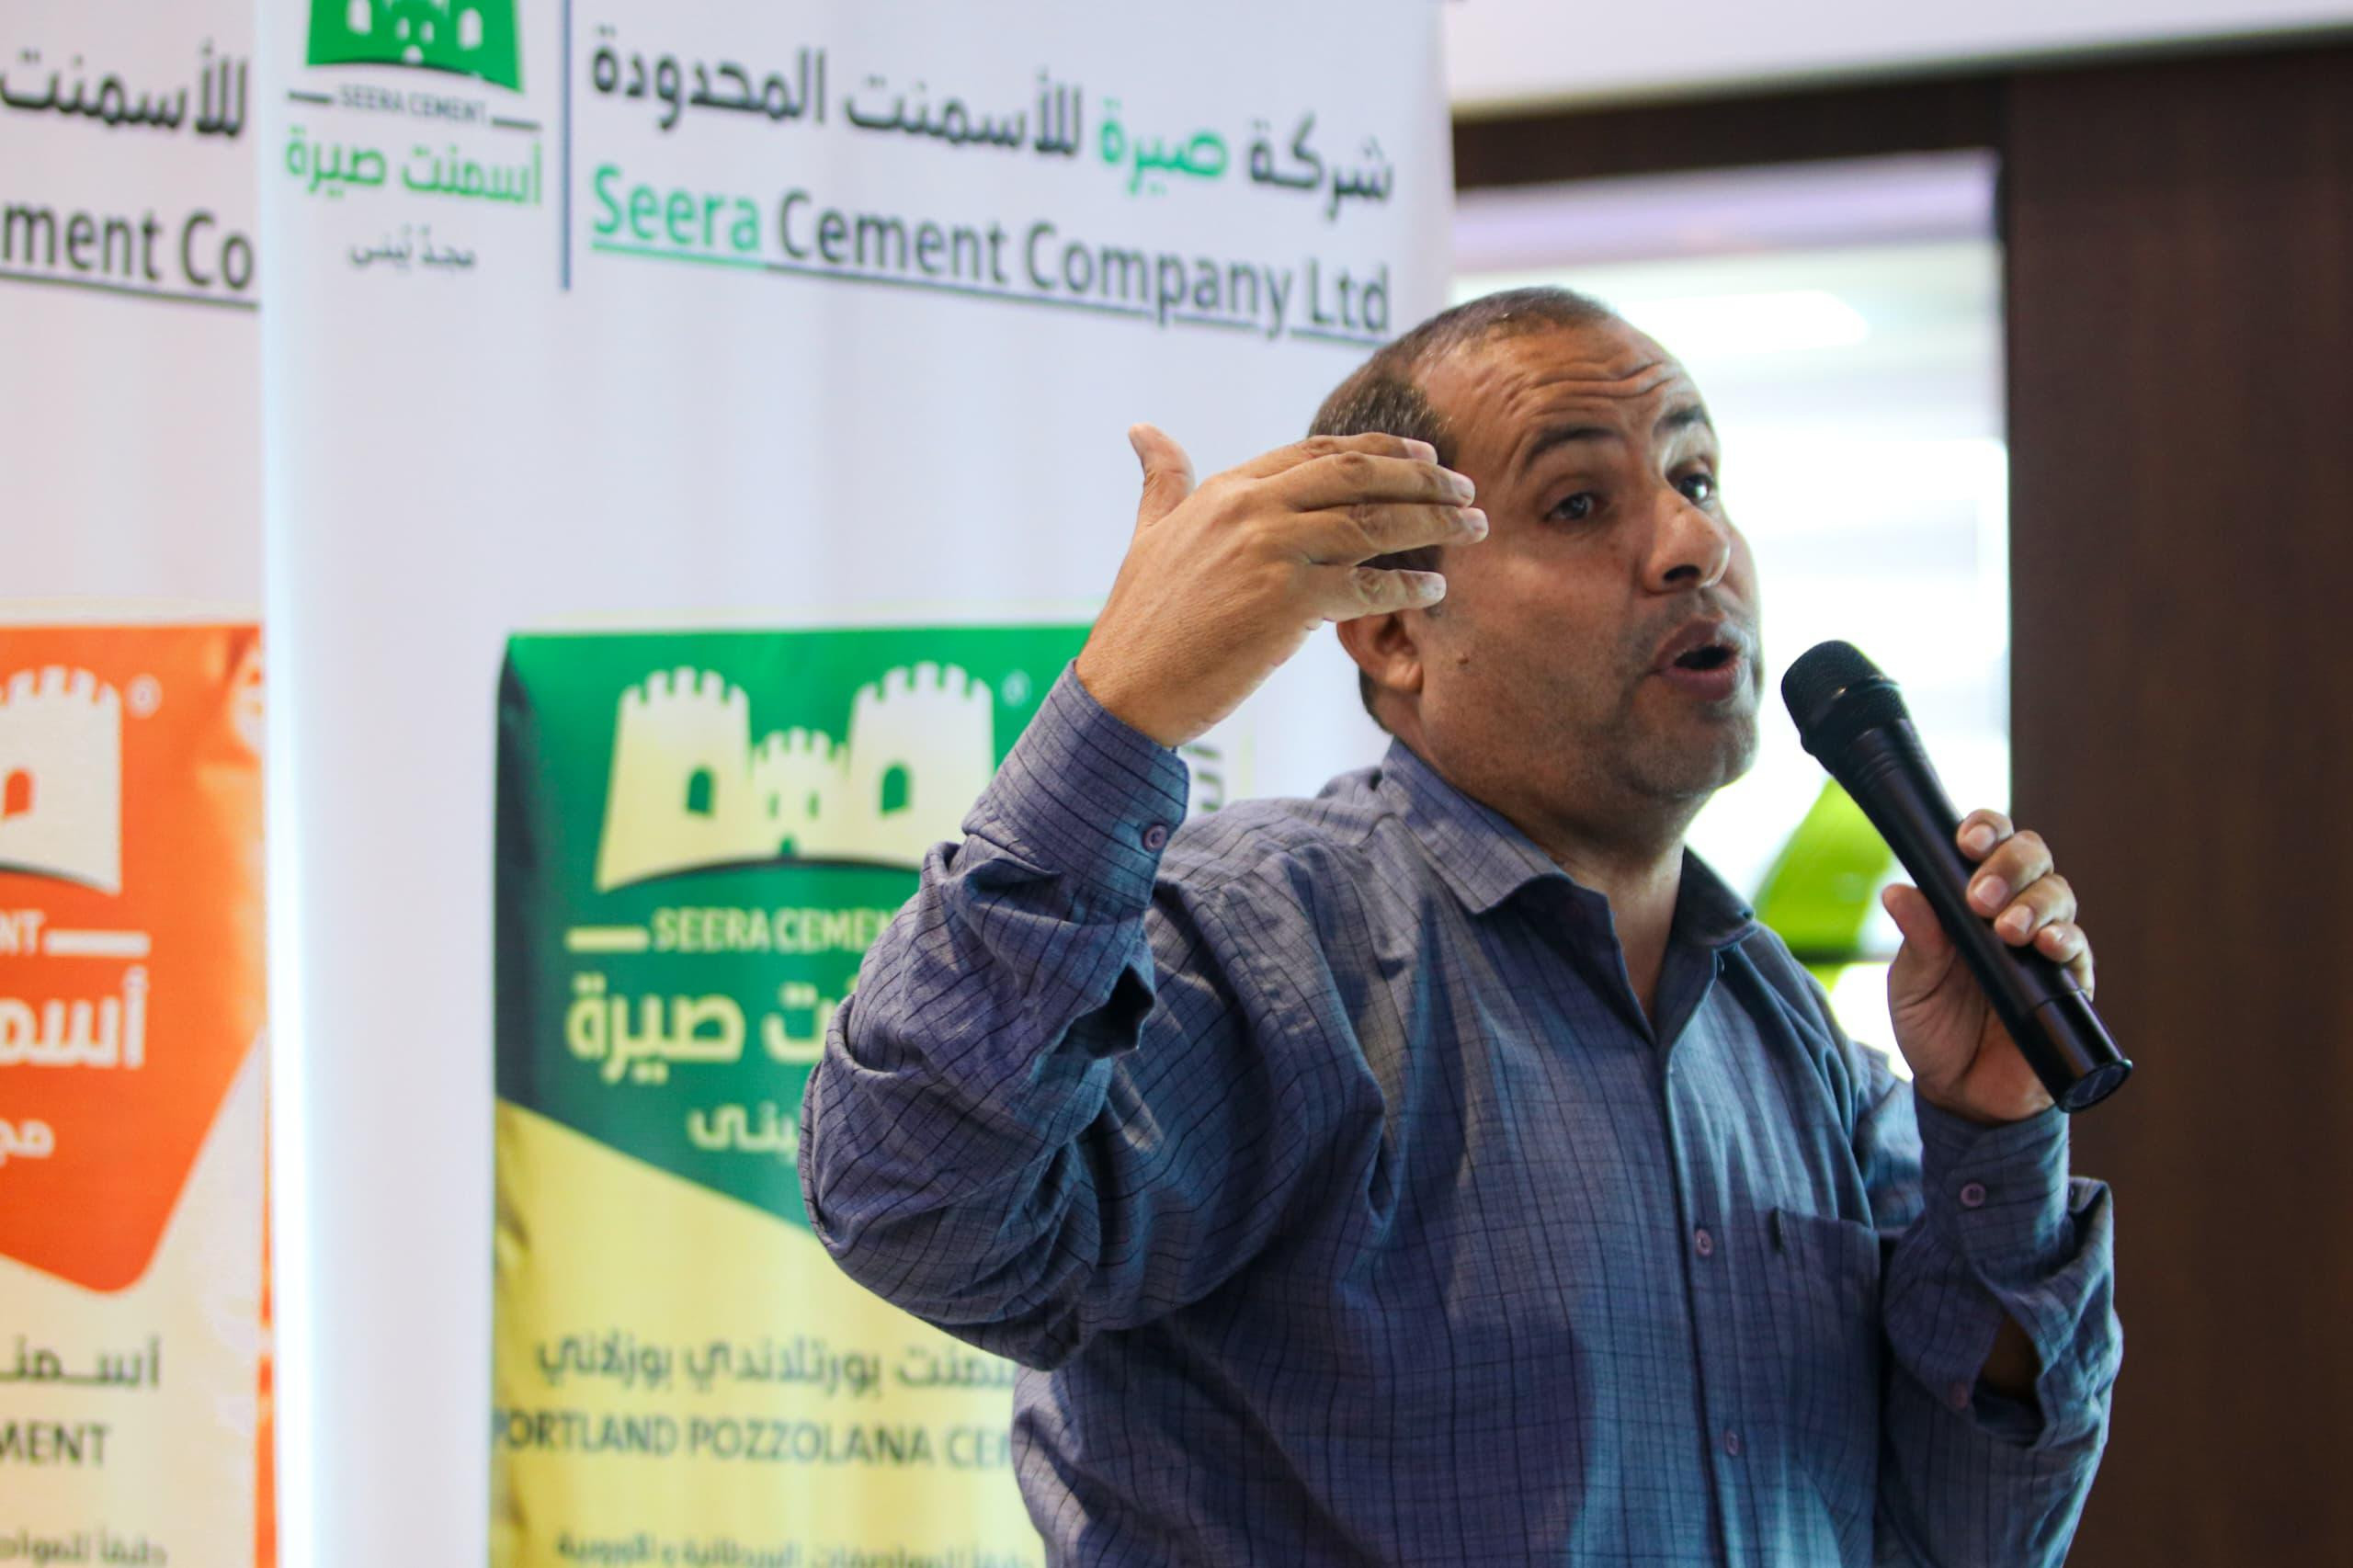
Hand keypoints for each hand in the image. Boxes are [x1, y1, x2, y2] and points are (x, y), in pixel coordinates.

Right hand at [1073, 425, 1485, 746]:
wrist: (1126, 687)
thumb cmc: (1138, 619)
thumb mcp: (1149, 533)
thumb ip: (1162, 480)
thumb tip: (1143, 429)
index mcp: (1228, 488)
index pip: (1320, 451)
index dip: (1382, 449)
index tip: (1425, 454)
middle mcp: (1254, 508)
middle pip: (1360, 475)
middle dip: (1425, 476)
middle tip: (1467, 488)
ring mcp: (1273, 552)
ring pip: (1375, 523)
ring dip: (1435, 522)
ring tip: (1474, 528)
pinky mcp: (1288, 602)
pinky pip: (1368, 585)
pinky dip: (1409, 584)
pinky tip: (1436, 588)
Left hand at [1879, 810, 2094, 1124]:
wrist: (1961, 1092)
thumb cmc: (1933, 1027)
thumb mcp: (1912, 984)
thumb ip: (1917, 940)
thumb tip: (1898, 892)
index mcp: (1970, 899)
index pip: (1988, 844)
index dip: (1985, 830)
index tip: (1966, 841)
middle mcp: (2013, 910)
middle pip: (2032, 857)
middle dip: (2010, 865)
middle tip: (1981, 896)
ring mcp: (2044, 944)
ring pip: (2058, 895)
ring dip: (2035, 904)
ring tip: (2008, 928)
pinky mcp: (2069, 983)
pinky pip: (2078, 949)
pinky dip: (2065, 941)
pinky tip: (2046, 947)